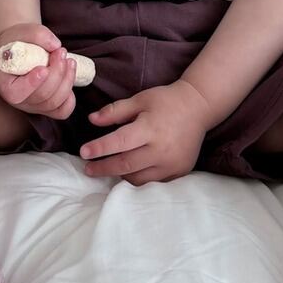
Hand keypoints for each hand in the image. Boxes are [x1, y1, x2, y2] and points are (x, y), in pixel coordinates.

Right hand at [0, 21, 76, 119]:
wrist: (20, 49)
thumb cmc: (18, 42)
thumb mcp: (23, 32)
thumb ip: (38, 35)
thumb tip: (56, 45)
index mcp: (6, 85)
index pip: (16, 93)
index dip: (32, 83)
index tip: (43, 69)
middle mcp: (19, 100)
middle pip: (41, 96)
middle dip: (57, 73)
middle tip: (61, 52)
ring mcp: (34, 106)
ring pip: (54, 103)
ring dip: (67, 80)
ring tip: (70, 60)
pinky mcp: (47, 106)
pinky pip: (62, 111)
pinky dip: (70, 98)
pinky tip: (70, 77)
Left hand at [80, 79, 211, 185]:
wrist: (199, 108)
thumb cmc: (166, 101)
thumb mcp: (140, 100)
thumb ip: (115, 111)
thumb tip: (91, 120)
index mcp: (151, 128)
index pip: (119, 142)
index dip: (99, 148)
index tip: (83, 152)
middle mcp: (161, 149)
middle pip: (126, 165)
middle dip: (104, 168)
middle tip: (88, 169)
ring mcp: (171, 164)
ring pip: (138, 178)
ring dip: (120, 175)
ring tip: (110, 168)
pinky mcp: (179, 172)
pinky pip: (153, 182)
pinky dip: (139, 178)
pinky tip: (130, 171)